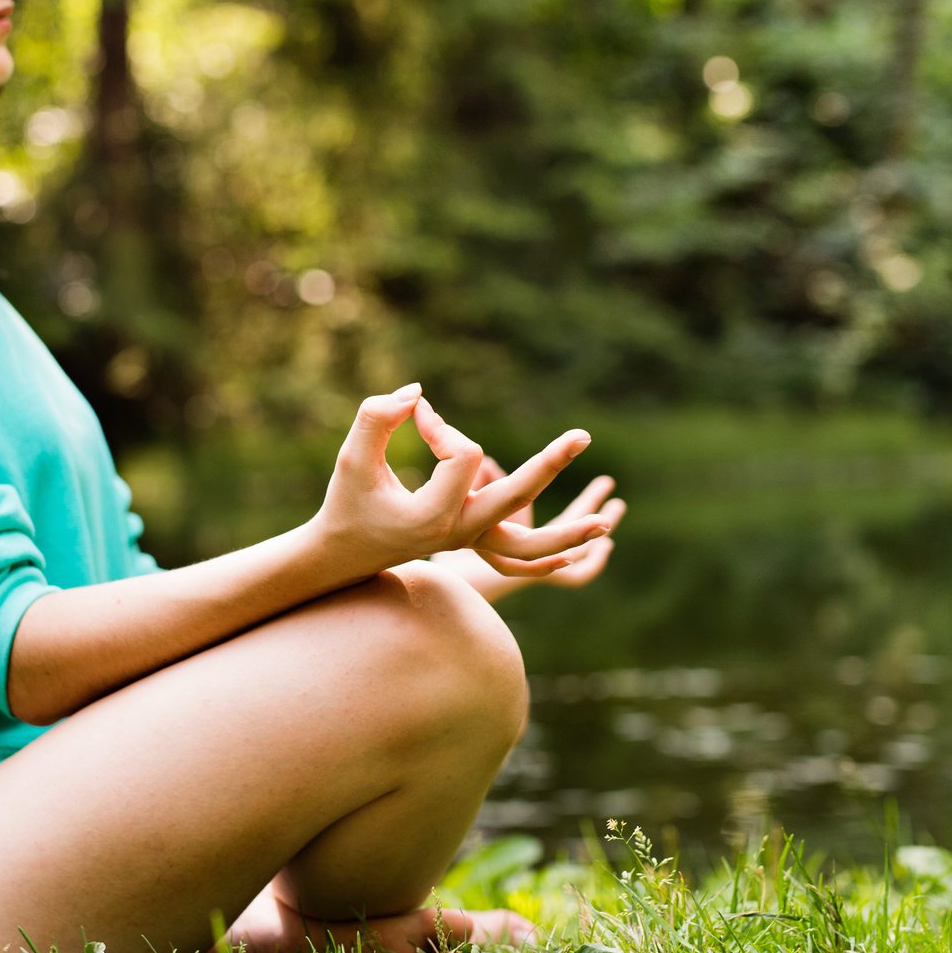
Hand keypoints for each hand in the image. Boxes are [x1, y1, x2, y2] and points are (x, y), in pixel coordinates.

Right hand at [309, 384, 604, 581]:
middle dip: (550, 465)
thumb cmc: (345, 501)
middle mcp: (457, 534)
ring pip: (528, 547)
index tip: (418, 413)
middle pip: (515, 499)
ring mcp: (469, 543)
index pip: (461, 456)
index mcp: (432, 517)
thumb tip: (419, 393)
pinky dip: (547, 555)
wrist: (343, 554)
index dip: (442, 427)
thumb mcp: (351, 457)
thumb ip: (377, 417)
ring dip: (568, 533)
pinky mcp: (474, 543)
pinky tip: (577, 549)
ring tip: (608, 521)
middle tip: (582, 435)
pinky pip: (520, 559)